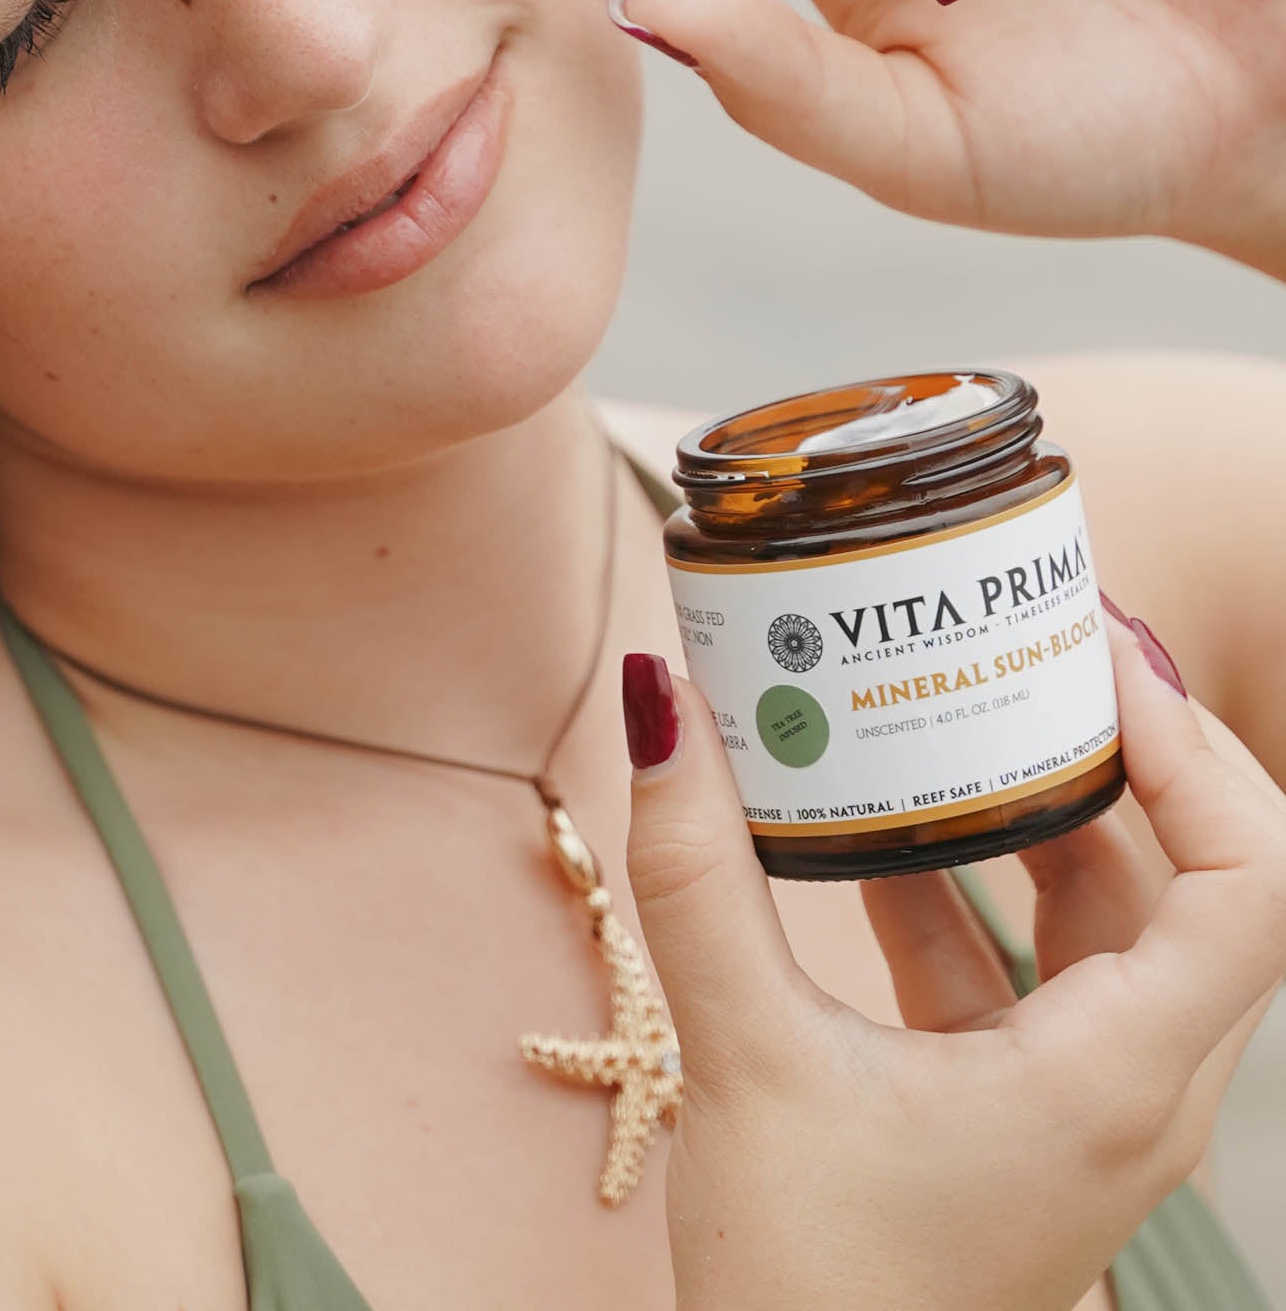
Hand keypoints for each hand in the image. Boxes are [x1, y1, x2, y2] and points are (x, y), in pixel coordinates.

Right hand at [618, 607, 1285, 1310]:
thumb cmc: (819, 1292)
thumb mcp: (747, 1064)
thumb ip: (699, 881)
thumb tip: (664, 711)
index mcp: (1120, 1077)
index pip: (1251, 880)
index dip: (1197, 750)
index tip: (1095, 653)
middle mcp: (1136, 1086)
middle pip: (1195, 881)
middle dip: (1123, 751)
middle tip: (1028, 646)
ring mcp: (1084, 1105)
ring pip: (1111, 924)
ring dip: (1044, 814)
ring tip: (956, 711)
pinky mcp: (1022, 1114)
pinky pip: (1029, 970)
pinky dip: (972, 887)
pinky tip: (876, 836)